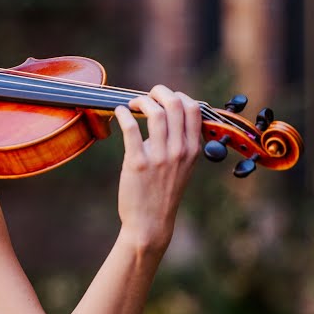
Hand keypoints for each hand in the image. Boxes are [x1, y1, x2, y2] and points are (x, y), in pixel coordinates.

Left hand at [113, 85, 201, 249]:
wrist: (150, 222)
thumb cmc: (164, 192)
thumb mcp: (184, 166)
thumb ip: (181, 142)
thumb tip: (168, 112)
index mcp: (192, 149)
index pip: (193, 109)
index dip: (178, 95)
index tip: (164, 98)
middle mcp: (179, 151)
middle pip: (175, 104)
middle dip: (159, 92)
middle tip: (147, 96)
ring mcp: (159, 157)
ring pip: (155, 112)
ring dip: (141, 101)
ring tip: (133, 104)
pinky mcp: (137, 163)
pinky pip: (131, 128)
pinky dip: (124, 113)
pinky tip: (120, 112)